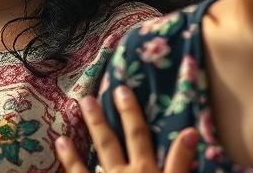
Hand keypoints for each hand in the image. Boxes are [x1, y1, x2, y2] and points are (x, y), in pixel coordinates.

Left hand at [55, 87, 198, 172]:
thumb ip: (181, 163)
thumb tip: (191, 132)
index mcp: (147, 171)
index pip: (139, 136)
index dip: (131, 112)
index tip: (121, 89)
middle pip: (112, 140)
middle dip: (102, 118)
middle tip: (88, 96)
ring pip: (96, 154)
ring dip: (88, 131)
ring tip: (76, 108)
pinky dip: (69, 157)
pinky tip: (61, 141)